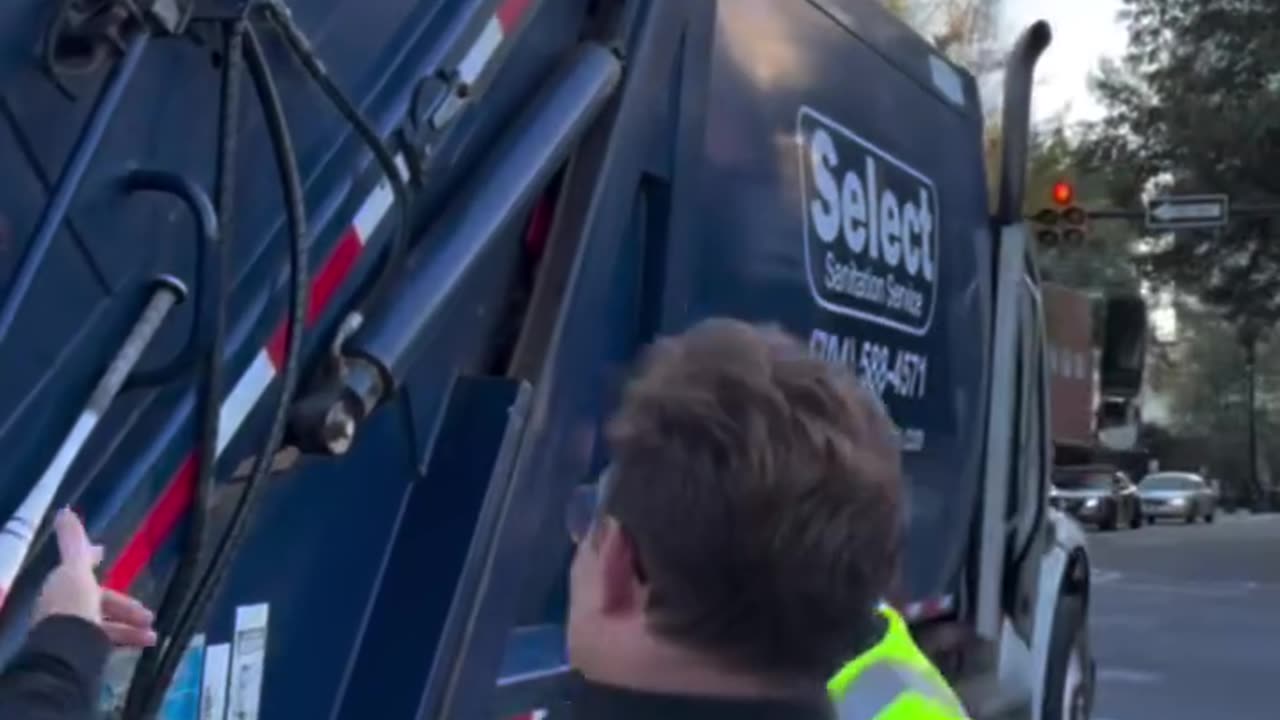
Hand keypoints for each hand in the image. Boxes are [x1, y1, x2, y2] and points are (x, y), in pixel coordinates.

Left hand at [33, 508, 156, 646]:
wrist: (67, 653)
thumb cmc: (74, 607)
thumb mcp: (76, 571)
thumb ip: (74, 543)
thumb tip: (64, 510)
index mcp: (63, 586)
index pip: (78, 568)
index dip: (92, 558)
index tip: (106, 551)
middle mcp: (65, 608)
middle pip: (100, 600)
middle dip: (126, 606)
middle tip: (148, 614)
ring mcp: (73, 631)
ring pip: (107, 623)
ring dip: (131, 627)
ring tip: (153, 636)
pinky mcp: (82, 652)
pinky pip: (108, 642)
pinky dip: (127, 641)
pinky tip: (143, 645)